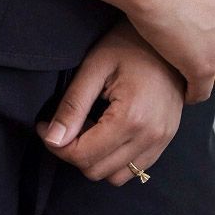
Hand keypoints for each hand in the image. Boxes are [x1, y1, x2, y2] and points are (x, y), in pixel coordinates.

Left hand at [34, 17, 185, 185]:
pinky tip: (108, 131)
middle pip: (97, 170)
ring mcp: (161, 141)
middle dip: (73, 152)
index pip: (83, 155)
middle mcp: (150, 136)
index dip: (56, 145)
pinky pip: (134, 169)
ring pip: (115, 177)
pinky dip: (114, 159)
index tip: (44, 126)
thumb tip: (52, 139)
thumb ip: (73, 105)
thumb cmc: (129, 44)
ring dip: (95, 159)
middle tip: (66, 125)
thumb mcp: (94, 66)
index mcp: (131, 117)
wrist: (170, 37)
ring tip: (90, 127)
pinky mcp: (166, 141)